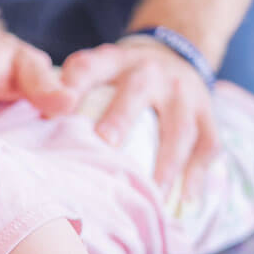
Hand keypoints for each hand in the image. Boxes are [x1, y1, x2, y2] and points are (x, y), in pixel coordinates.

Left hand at [61, 41, 220, 196]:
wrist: (175, 53)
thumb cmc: (122, 73)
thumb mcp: (95, 67)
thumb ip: (70, 89)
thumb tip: (45, 120)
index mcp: (116, 61)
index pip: (89, 67)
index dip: (73, 85)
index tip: (55, 112)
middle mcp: (152, 73)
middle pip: (136, 92)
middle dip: (121, 118)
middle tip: (106, 145)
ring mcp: (185, 94)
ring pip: (179, 129)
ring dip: (166, 164)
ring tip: (152, 195)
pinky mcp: (208, 115)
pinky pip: (207, 146)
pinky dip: (197, 174)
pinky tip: (185, 201)